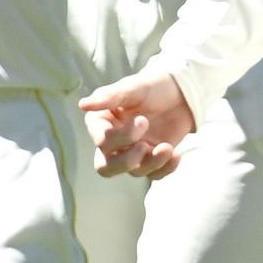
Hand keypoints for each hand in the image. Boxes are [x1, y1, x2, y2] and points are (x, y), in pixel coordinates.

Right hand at [78, 71, 195, 179]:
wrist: (181, 93)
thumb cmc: (152, 87)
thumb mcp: (133, 87)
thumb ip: (109, 96)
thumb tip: (82, 104)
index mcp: (103, 122)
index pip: (101, 141)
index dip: (121, 137)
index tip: (143, 120)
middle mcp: (114, 141)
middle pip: (106, 167)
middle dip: (125, 163)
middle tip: (144, 147)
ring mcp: (132, 153)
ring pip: (133, 172)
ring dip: (151, 162)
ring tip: (167, 147)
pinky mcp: (151, 161)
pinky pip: (153, 175)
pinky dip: (165, 168)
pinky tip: (176, 154)